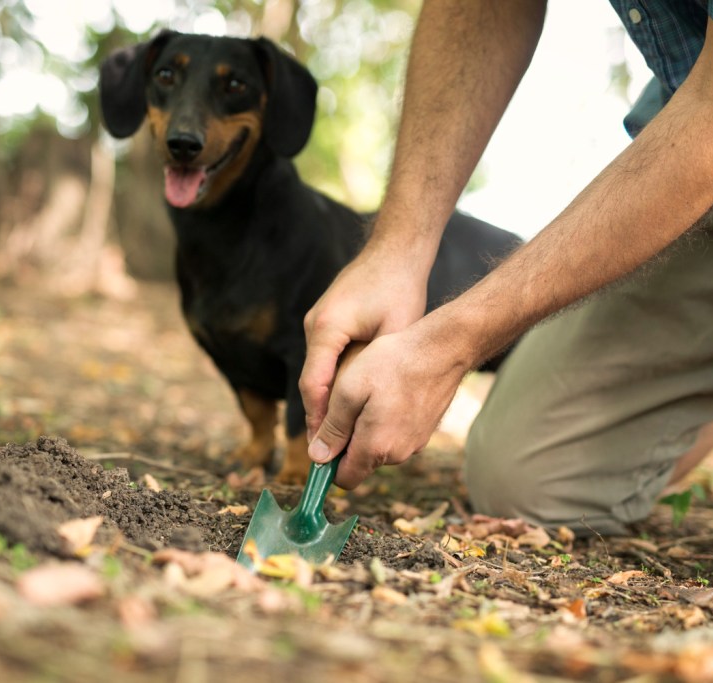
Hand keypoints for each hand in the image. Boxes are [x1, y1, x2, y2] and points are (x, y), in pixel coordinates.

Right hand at [300, 244, 428, 440]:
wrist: (395, 250)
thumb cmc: (400, 288)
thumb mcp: (395, 332)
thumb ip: (378, 369)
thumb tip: (370, 409)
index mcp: (327, 329)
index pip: (314, 385)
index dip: (319, 420)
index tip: (324, 449)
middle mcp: (315, 326)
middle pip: (312, 382)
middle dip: (322, 418)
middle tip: (331, 454)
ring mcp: (318, 323)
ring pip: (318, 372)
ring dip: (330, 402)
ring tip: (341, 436)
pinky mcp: (327, 322)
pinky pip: (326, 359)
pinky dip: (336, 382)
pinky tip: (351, 403)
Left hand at [307, 325, 466, 488]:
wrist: (442, 349)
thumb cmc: (392, 363)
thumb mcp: (349, 390)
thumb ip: (333, 428)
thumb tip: (317, 458)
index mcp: (375, 447)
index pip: (345, 479)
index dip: (328, 464)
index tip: (324, 439)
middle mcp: (398, 453)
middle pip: (361, 461)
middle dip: (348, 440)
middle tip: (348, 401)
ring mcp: (414, 443)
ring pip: (378, 446)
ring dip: (368, 428)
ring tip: (371, 392)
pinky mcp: (424, 431)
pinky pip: (396, 434)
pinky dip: (387, 420)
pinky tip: (390, 392)